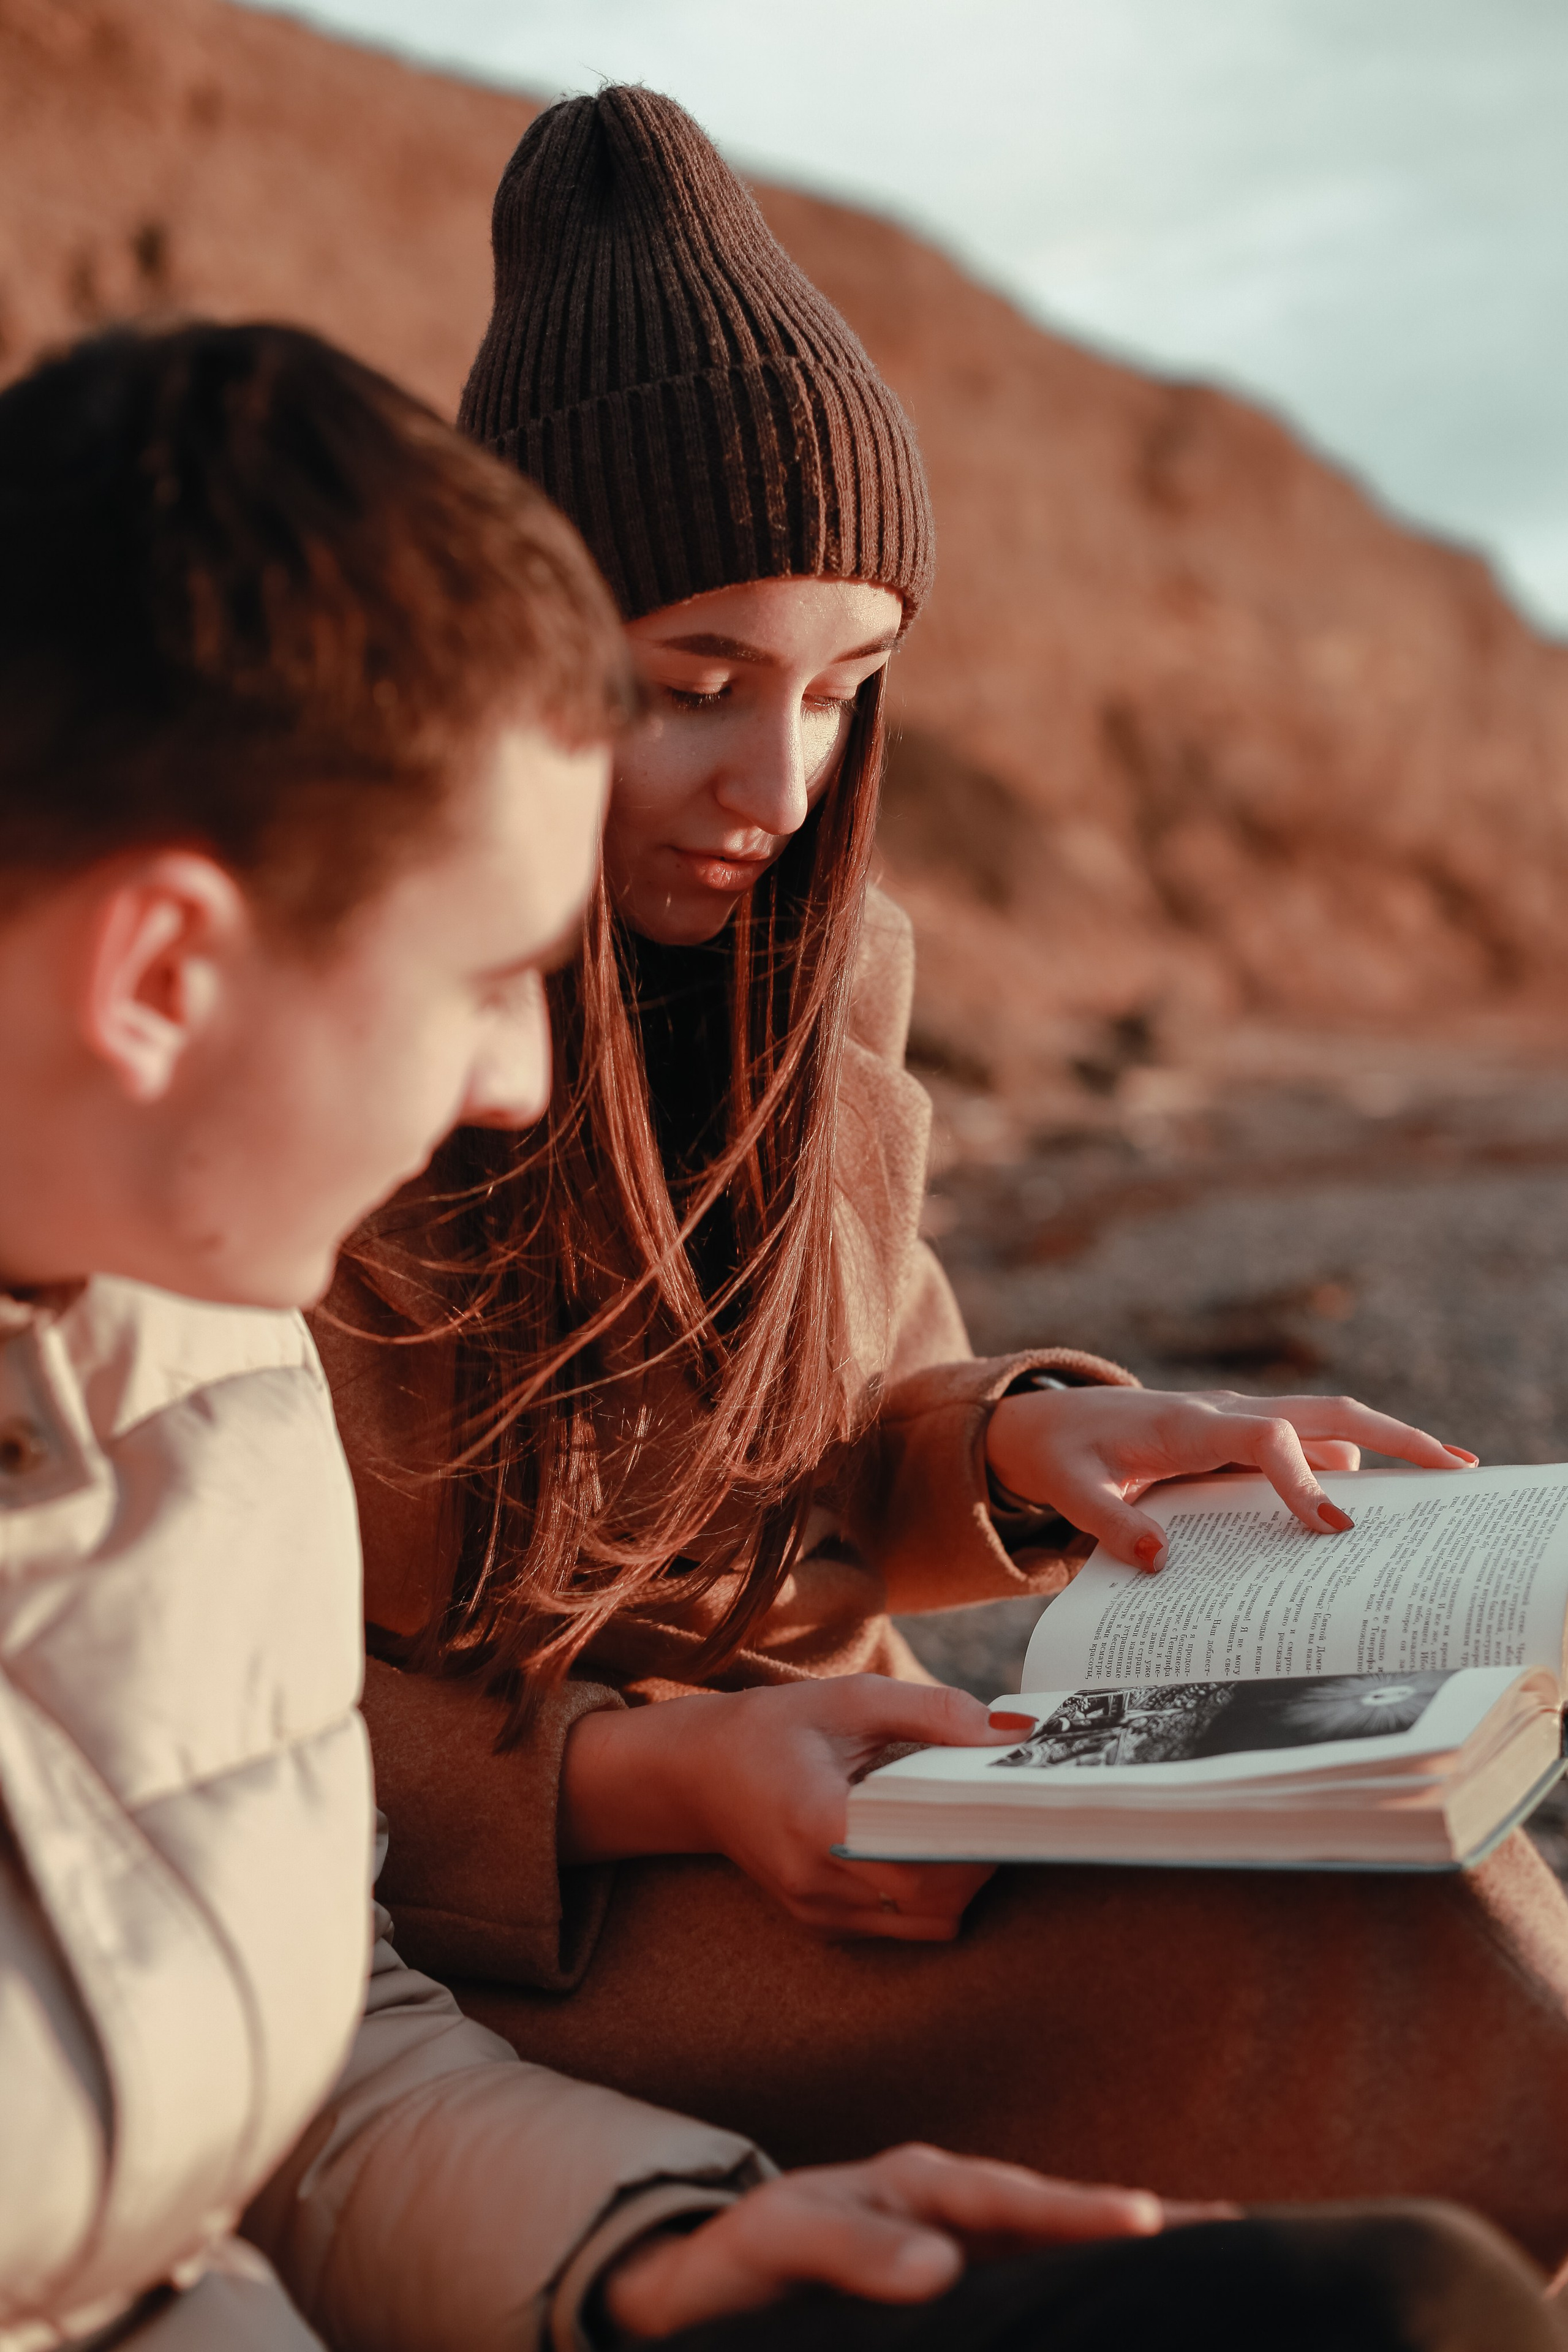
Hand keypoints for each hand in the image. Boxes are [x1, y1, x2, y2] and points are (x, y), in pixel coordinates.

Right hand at [560, 1676, 1010, 1938]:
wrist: (696, 1774)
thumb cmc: (772, 1729)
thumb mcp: (850, 1699)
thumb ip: (934, 1711)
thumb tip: (1015, 1733)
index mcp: (819, 1823)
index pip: (925, 1862)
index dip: (980, 1839)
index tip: (1015, 1803)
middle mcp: (817, 1882)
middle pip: (935, 1901)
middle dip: (981, 1859)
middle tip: (1004, 1809)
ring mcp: (817, 1912)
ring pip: (925, 1922)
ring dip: (959, 1881)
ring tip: (966, 1823)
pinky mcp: (822, 1923)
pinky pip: (898, 1923)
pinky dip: (929, 1892)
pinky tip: (927, 1842)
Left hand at [602, 2143, 1228, 2337]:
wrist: (712, 2288)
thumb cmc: (748, 2260)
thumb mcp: (783, 2241)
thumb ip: (853, 2251)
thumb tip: (942, 2270)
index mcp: (921, 2185)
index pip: (1014, 2200)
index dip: (1080, 2213)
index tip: (1150, 2222)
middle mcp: (956, 2211)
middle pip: (1062, 2215)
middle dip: (1147, 2222)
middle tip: (1234, 2232)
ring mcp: (966, 2251)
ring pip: (1060, 2251)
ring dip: (1129, 2259)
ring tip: (1216, 2264)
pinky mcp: (964, 2294)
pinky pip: (1036, 2287)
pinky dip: (1088, 2288)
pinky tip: (1131, 2312)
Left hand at [986, 1384, 1476, 1571]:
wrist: (1047, 1421)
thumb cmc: (1062, 1454)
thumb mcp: (1068, 1489)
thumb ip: (1108, 1526)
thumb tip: (1162, 1562)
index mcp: (1186, 1422)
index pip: (1265, 1437)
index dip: (1303, 1478)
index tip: (1333, 1527)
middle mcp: (1224, 1411)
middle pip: (1326, 1411)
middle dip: (1394, 1436)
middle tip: (1457, 1469)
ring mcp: (1238, 1419)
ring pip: (1327, 1422)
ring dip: (1386, 1445)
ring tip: (1445, 1484)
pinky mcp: (1240, 1434)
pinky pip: (1307, 1442)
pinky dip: (1351, 1461)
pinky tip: (1380, 1500)